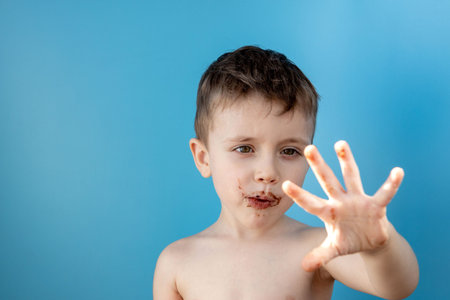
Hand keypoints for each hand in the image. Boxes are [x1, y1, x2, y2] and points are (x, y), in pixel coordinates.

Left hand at [282, 141, 403, 271]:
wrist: (370, 240)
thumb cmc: (348, 240)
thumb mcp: (334, 248)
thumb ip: (320, 255)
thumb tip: (304, 267)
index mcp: (329, 212)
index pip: (311, 203)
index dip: (299, 195)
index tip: (285, 184)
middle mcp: (341, 201)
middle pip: (327, 181)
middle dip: (318, 166)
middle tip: (308, 148)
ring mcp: (358, 200)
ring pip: (351, 176)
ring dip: (346, 161)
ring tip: (340, 144)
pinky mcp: (376, 204)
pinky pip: (385, 193)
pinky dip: (392, 184)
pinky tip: (398, 171)